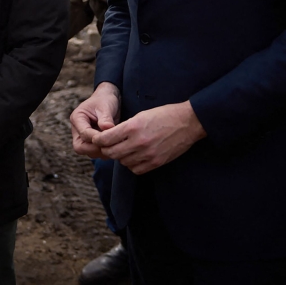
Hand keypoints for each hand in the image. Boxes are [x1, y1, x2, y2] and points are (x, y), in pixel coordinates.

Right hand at [69, 82, 119, 158]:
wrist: (108, 100)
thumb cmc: (105, 100)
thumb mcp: (105, 106)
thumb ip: (105, 118)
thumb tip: (107, 128)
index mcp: (77, 118)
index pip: (84, 134)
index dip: (97, 138)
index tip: (111, 137)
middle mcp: (78, 130)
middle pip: (80, 147)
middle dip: (96, 149)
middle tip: (112, 145)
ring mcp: (84, 138)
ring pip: (89, 152)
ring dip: (103, 152)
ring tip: (116, 144)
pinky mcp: (92, 143)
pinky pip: (97, 153)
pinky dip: (107, 152)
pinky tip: (117, 146)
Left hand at [91, 101, 206, 174]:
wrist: (188, 122)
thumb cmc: (164, 115)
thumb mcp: (141, 115)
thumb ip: (124, 127)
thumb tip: (109, 137)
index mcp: (133, 127)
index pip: (105, 139)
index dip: (98, 140)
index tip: (97, 139)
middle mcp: (139, 142)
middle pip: (111, 153)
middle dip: (106, 150)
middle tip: (107, 146)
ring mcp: (148, 154)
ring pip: (123, 162)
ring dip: (120, 157)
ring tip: (123, 149)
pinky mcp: (156, 162)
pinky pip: (136, 169)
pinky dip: (132, 164)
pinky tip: (134, 157)